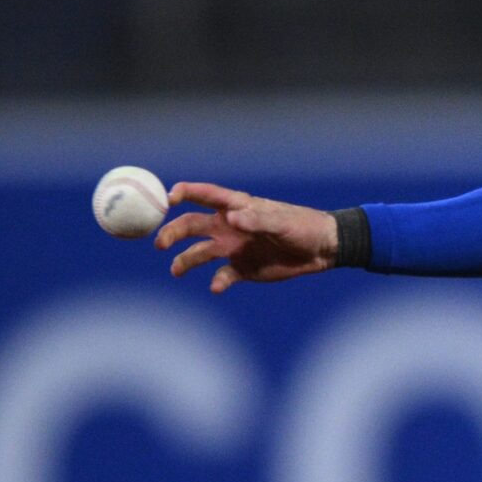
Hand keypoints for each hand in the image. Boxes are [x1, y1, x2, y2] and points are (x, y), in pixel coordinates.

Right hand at [154, 182, 340, 292]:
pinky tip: (217, 287)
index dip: (184, 193)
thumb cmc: (302, 226)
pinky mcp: (242, 269)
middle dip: (173, 232)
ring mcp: (233, 248)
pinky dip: (217, 282)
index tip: (168, 199)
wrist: (321, 250)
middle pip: (192, 225)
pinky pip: (222, 276)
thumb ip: (256, 220)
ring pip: (200, 253)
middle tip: (161, 243)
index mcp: (237, 207)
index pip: (205, 195)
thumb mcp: (281, 222)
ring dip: (185, 260)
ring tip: (176, 270)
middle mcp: (228, 226)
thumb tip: (231, 218)